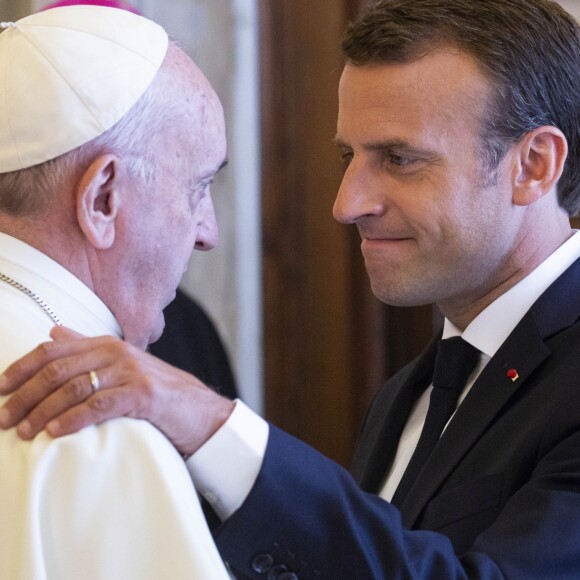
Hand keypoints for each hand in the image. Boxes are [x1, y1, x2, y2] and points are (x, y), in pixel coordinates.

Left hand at [0, 326, 234, 456]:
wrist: (198, 410)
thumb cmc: (156, 393)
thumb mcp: (121, 366)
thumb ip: (87, 348)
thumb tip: (53, 332)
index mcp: (106, 344)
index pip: (53, 349)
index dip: (21, 368)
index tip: (0, 388)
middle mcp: (116, 352)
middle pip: (57, 370)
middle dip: (25, 395)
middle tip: (4, 418)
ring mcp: (130, 372)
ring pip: (73, 388)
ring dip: (42, 412)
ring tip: (24, 431)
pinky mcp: (143, 394)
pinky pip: (99, 405)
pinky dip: (72, 419)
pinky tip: (55, 432)